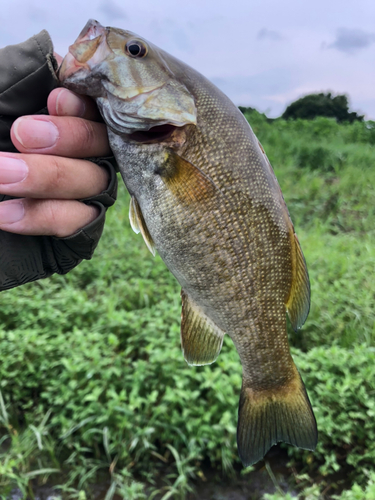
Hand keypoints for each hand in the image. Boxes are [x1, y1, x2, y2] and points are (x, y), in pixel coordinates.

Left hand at [0, 88, 111, 237]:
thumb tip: (62, 58)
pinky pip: (79, 222)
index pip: (97, 106)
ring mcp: (81, 194)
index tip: (55, 100)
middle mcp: (81, 154)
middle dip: (68, 137)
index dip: (84, 105)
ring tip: (0, 174)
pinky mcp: (76, 231)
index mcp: (63, 119)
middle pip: (102, 143)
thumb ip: (21, 75)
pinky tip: (5, 214)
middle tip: (22, 135)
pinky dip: (42, 215)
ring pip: (95, 182)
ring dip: (48, 177)